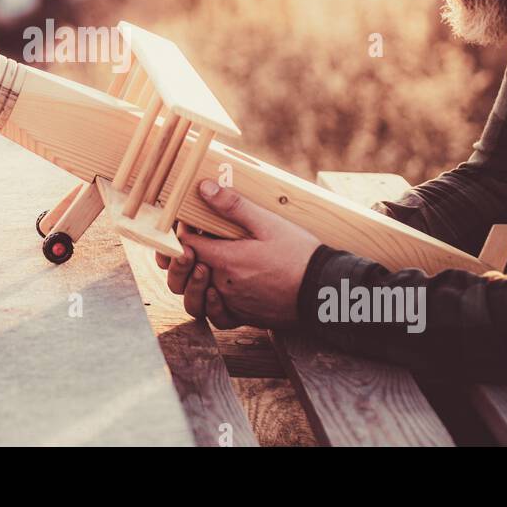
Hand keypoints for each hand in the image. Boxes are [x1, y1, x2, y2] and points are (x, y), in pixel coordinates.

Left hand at [155, 180, 322, 329]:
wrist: (325, 289)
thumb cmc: (300, 253)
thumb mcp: (268, 223)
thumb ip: (233, 206)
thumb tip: (204, 187)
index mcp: (226, 260)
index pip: (185, 246)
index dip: (181, 233)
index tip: (188, 223)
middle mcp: (224, 286)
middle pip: (186, 274)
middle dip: (182, 257)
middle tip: (191, 243)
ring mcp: (234, 305)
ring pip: (195, 300)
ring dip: (192, 283)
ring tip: (202, 267)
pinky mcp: (245, 317)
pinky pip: (218, 318)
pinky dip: (211, 307)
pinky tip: (216, 292)